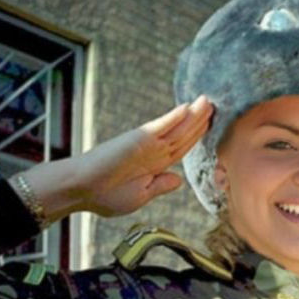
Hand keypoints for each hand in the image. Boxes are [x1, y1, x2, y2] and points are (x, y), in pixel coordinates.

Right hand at [77, 95, 213, 216]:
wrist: (82, 190)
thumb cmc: (106, 196)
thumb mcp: (140, 196)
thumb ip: (159, 186)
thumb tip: (178, 180)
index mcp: (154, 167)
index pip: (182, 149)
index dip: (196, 138)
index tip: (210, 128)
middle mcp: (153, 153)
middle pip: (184, 136)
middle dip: (200, 122)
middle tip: (215, 106)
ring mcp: (147, 145)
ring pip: (177, 129)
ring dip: (193, 115)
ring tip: (207, 102)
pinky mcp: (138, 139)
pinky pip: (161, 127)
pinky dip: (174, 118)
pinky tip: (188, 108)